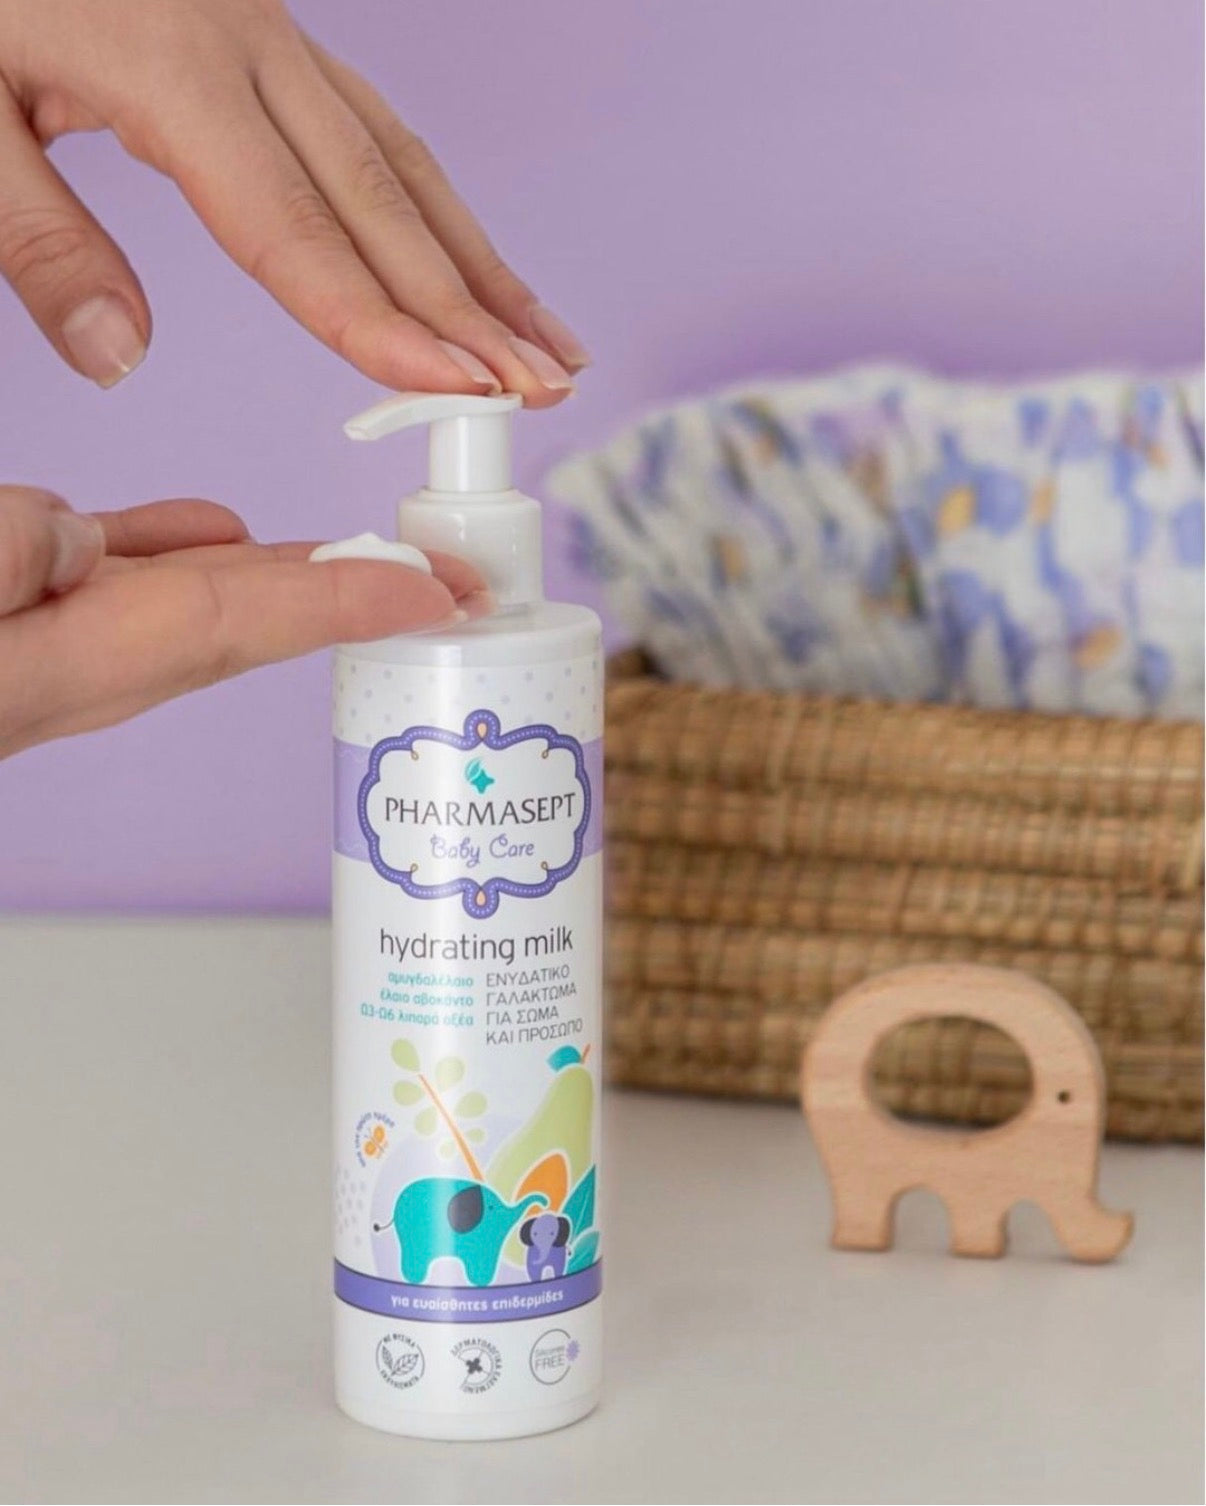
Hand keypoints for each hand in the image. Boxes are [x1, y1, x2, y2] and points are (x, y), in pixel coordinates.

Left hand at [0, 0, 586, 400]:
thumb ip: (36, 237)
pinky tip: (474, 265)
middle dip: (470, 311)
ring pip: (406, 164)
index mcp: (170, 68)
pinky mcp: (270, 40)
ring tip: (549, 348)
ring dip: (483, 266)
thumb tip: (120, 358)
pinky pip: (382, 131)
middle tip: (539, 393)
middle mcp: (247, 46)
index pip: (296, 226)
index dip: (379, 320)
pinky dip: (441, 213)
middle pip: (383, 201)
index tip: (454, 390)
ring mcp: (271, 36)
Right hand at [0, 486, 488, 758]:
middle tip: (459, 582)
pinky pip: (126, 586)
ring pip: (196, 603)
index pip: (237, 622)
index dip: (349, 603)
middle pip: (247, 624)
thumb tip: (84, 534)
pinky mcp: (21, 634)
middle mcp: (72, 673)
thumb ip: (6, 553)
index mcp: (56, 667)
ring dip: (292, 580)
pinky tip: (216, 530)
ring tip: (374, 556)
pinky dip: (184, 554)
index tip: (443, 594)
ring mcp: (52, 654)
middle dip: (360, 600)